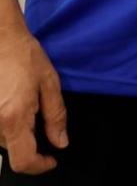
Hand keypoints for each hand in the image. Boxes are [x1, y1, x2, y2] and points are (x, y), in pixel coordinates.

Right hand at [0, 28, 66, 174]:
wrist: (0, 39)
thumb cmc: (24, 56)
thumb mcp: (49, 83)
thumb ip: (56, 115)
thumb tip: (60, 142)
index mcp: (14, 119)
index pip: (23, 161)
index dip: (40, 166)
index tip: (52, 159)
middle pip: (14, 150)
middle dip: (32, 141)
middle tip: (42, 116)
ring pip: (4, 140)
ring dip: (18, 131)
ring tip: (27, 103)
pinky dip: (7, 123)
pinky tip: (14, 102)